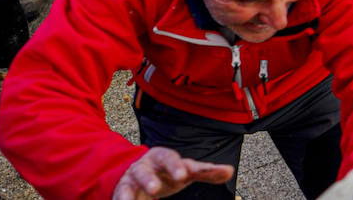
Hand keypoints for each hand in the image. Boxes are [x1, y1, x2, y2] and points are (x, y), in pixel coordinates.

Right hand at [112, 147, 232, 199]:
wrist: (138, 175)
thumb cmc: (167, 173)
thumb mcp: (185, 172)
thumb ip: (206, 172)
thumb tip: (230, 171)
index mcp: (165, 157)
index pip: (172, 158)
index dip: (177, 166)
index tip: (184, 175)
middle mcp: (149, 163)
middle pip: (151, 167)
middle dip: (157, 174)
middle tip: (162, 186)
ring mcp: (135, 175)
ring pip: (137, 177)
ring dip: (140, 186)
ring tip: (149, 194)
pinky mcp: (123, 189)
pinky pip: (122, 193)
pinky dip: (124, 199)